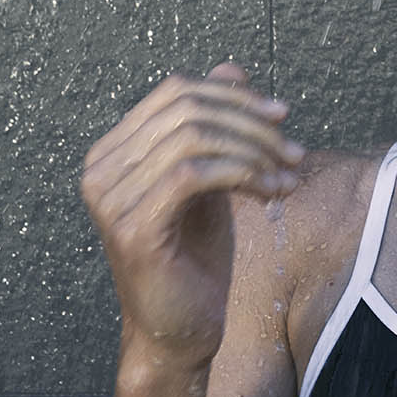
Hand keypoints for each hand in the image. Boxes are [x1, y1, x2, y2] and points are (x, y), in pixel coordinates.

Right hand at [80, 62, 303, 370]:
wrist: (179, 330)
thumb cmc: (195, 256)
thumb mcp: (211, 180)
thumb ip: (215, 127)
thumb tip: (232, 65)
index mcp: (114, 150)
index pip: (176, 91)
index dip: (234, 94)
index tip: (283, 115)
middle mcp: (101, 168)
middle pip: (188, 108)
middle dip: (252, 123)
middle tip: (295, 151)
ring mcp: (111, 199)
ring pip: (194, 137)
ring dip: (256, 152)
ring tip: (289, 177)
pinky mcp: (134, 229)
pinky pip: (194, 174)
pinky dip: (244, 175)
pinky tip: (273, 196)